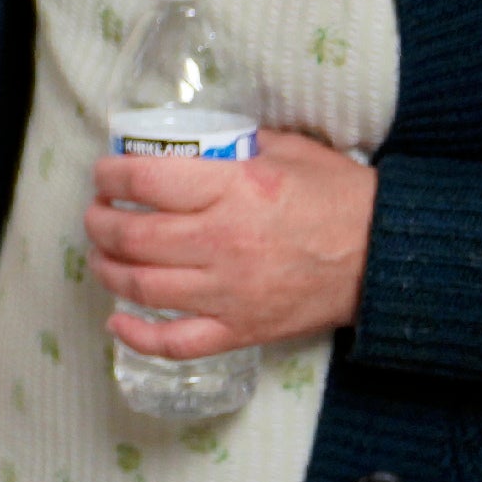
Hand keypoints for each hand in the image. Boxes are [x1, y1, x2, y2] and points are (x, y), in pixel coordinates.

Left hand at [83, 132, 374, 360]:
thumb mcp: (287, 148)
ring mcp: (229, 292)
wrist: (386, 255)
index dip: (110, 177)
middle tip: (95, 214)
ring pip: (142, 287)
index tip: (104, 174)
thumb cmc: (339, 196)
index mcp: (233, 189)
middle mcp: (222, 242)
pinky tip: (117, 323)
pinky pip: (176, 343)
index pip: (146, 182)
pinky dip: (138, 337)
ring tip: (100, 256)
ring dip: (107, 270)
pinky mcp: (241, 329)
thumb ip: (237, 142)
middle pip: (133, 237)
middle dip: (99, 223)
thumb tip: (192, 138)